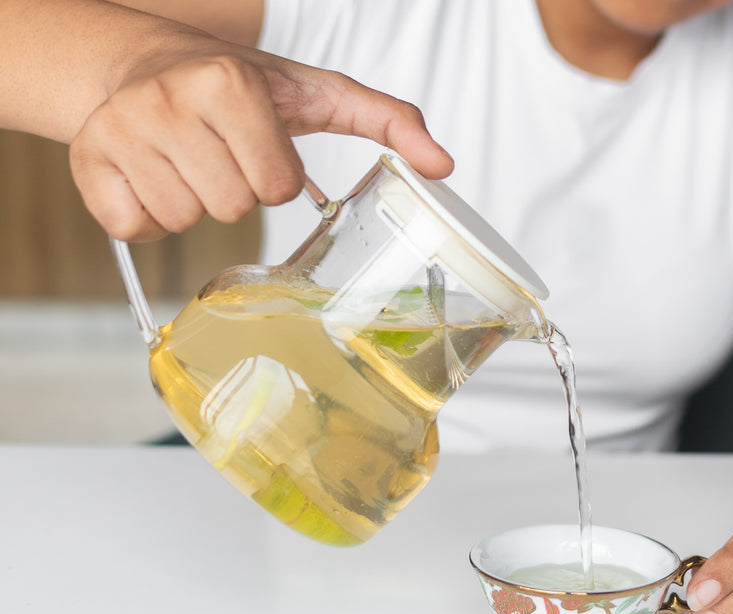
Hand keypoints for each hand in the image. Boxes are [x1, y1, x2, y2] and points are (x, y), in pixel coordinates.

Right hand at [69, 31, 452, 240]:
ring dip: (195, 201)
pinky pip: (136, 229)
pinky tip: (152, 177)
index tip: (256, 149)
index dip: (272, 177)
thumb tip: (443, 165)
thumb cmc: (234, 89)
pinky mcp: (88, 168)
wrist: (136, 66)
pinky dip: (149, 216)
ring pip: (185, 220)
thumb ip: (384, 119)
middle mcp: (167, 101)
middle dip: (235, 190)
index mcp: (227, 82)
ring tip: (185, 162)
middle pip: (231, 208)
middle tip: (219, 156)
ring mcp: (120, 134)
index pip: (275, 186)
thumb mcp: (314, 93)